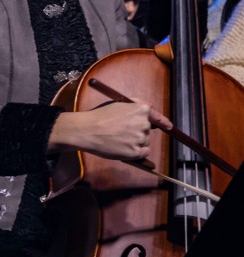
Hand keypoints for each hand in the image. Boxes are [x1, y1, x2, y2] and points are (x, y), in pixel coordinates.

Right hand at [49, 101, 171, 159]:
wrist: (87, 130)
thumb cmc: (99, 116)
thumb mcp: (118, 103)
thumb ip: (135, 105)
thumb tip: (148, 109)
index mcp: (140, 110)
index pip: (157, 116)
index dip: (163, 122)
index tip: (169, 127)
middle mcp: (143, 124)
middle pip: (147, 130)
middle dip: (137, 131)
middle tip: (121, 131)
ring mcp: (140, 138)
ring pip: (144, 142)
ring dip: (135, 142)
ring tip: (117, 139)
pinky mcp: (135, 152)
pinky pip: (143, 153)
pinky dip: (135, 152)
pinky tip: (123, 147)